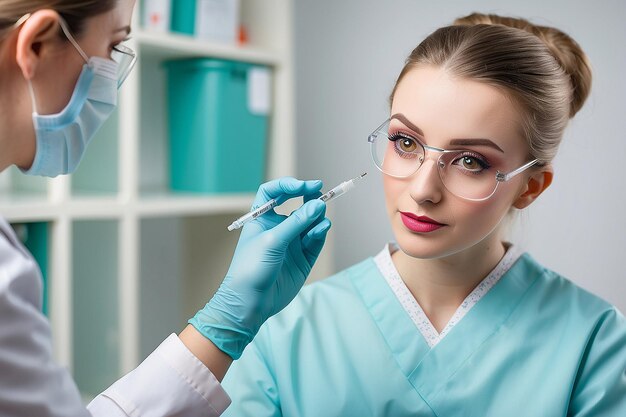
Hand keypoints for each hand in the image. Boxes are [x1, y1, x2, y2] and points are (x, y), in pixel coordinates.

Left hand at [189, 177, 330, 358]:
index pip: (274, 193)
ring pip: (310, 222)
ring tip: (320, 216)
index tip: (303, 185)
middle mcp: (278, 228)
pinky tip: (322, 228)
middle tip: (320, 192)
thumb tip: (318, 204)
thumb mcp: (273, 240)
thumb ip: (297, 222)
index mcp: (262, 219)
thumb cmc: (251, 269)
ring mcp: (291, 243)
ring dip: (316, 216)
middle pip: (297, 205)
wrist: (250, 303)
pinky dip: (320, 232)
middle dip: (309, 197)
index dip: (288, 185)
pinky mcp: (303, 258)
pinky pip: (315, 239)